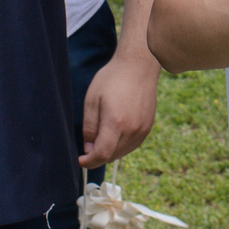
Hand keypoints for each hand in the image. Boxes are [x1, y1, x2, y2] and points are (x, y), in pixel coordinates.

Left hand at [80, 49, 161, 167]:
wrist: (138, 66)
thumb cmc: (112, 79)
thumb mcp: (92, 100)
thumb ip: (89, 127)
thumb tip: (88, 149)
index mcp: (116, 123)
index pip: (102, 155)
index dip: (89, 162)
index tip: (80, 160)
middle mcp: (132, 129)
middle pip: (112, 156)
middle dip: (97, 155)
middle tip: (89, 142)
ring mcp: (142, 129)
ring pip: (122, 152)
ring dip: (110, 151)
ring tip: (102, 133)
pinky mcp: (148, 127)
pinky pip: (132, 145)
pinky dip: (121, 145)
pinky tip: (115, 132)